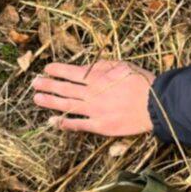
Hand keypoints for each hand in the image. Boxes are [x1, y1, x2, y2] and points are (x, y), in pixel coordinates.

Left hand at [32, 60, 154, 135]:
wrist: (155, 105)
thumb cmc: (141, 83)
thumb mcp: (123, 65)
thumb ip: (104, 66)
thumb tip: (89, 67)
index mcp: (98, 77)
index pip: (72, 72)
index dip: (57, 70)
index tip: (46, 69)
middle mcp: (92, 93)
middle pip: (65, 88)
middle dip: (48, 84)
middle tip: (34, 83)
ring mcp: (94, 111)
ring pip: (67, 105)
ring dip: (50, 101)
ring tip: (36, 99)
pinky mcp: (100, 126)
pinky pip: (78, 125)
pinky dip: (64, 123)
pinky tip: (53, 121)